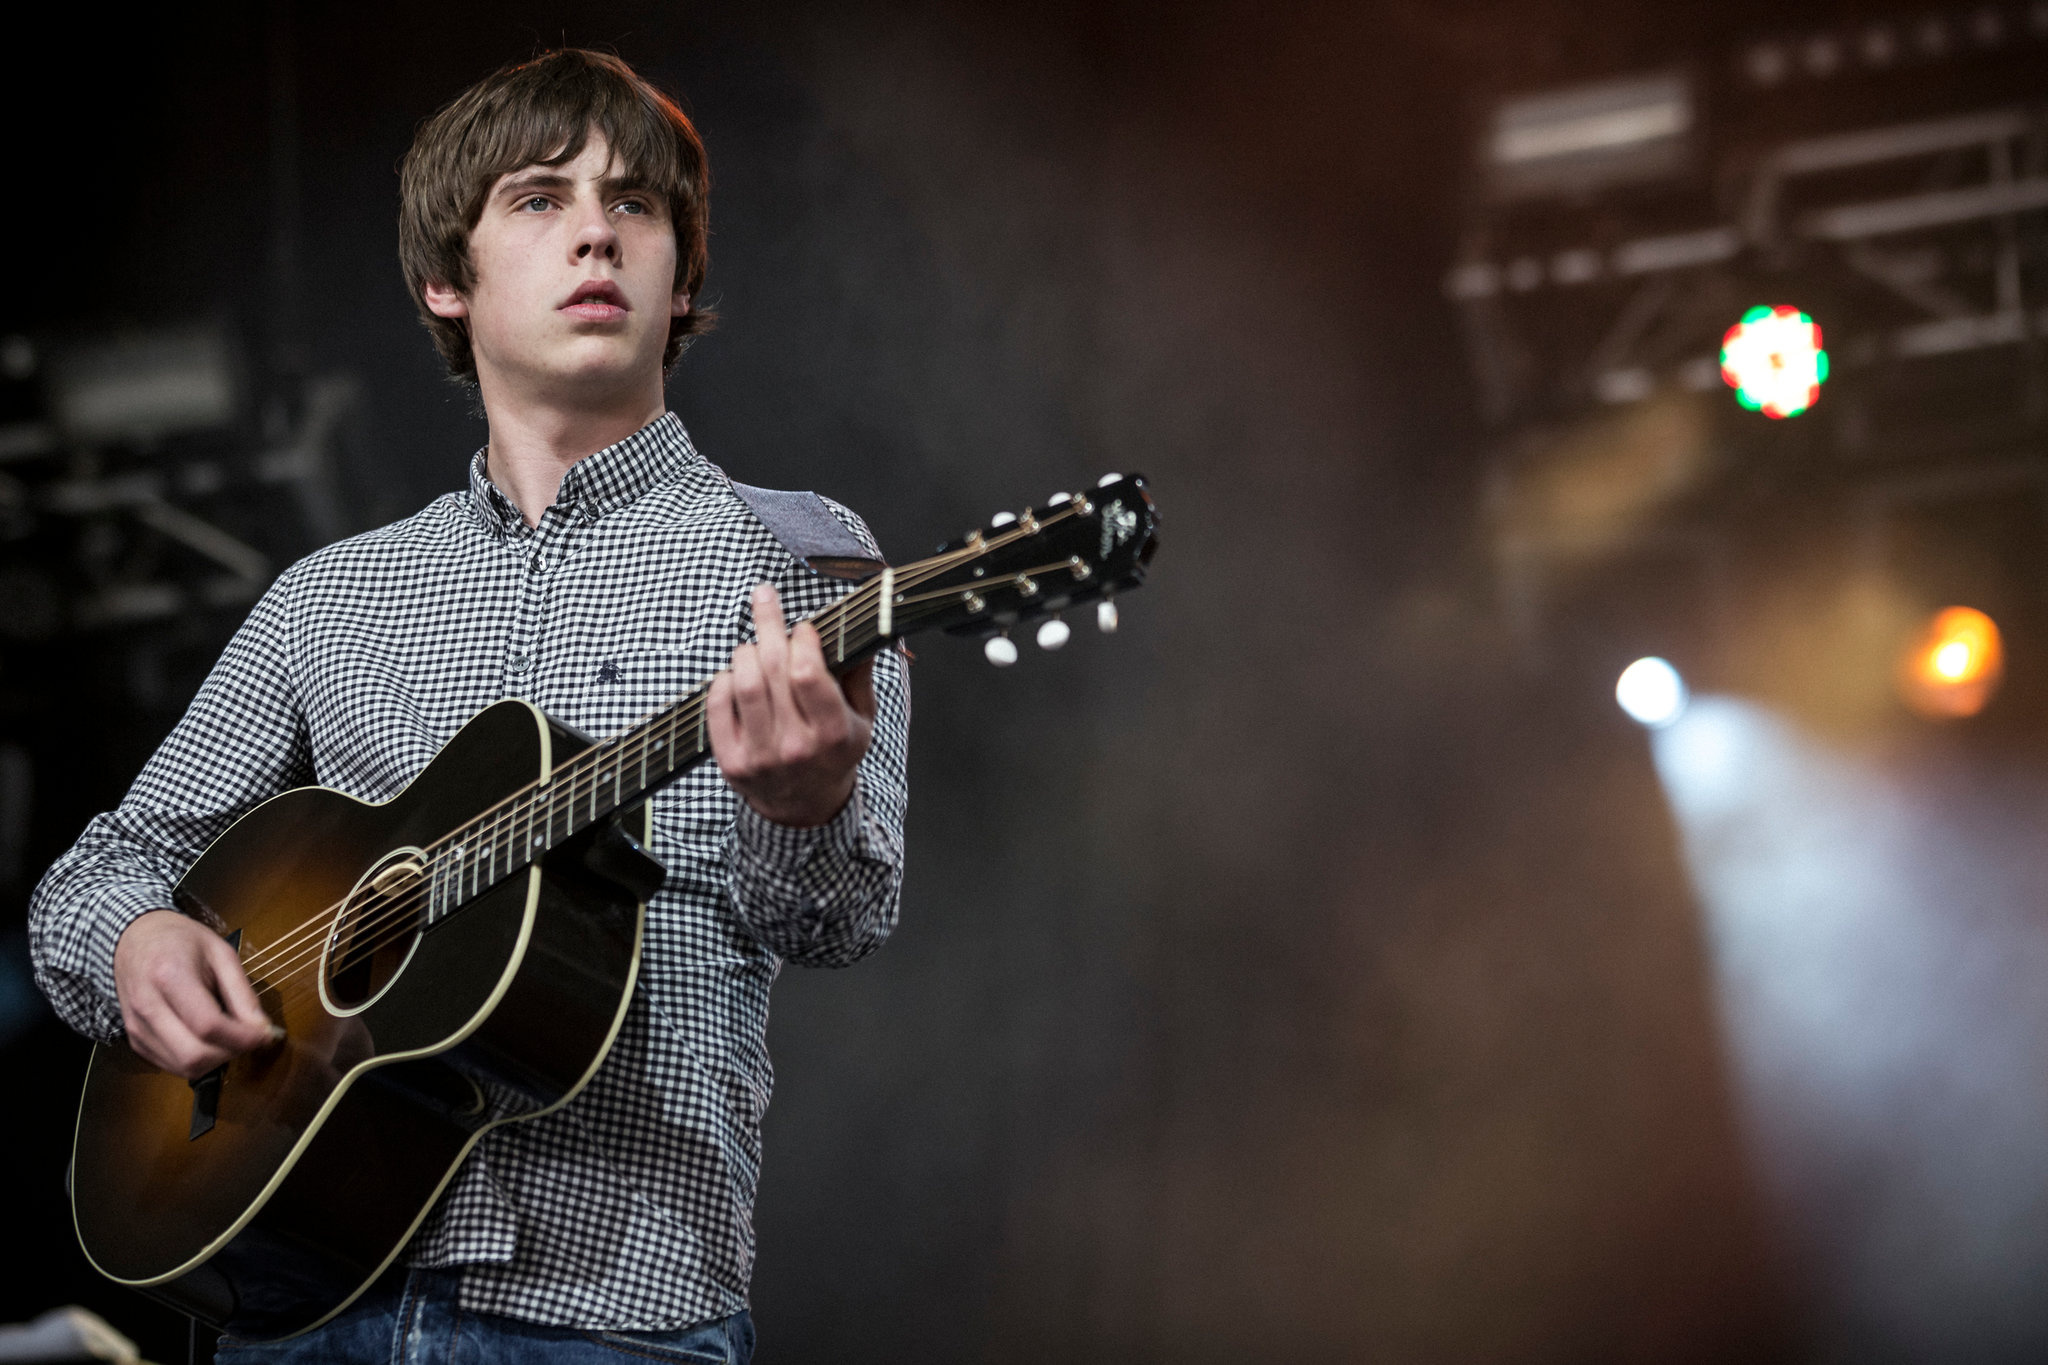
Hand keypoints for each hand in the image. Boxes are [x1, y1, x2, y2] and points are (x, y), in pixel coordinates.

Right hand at [114, 909, 275, 1078]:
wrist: (136, 939)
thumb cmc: (181, 941)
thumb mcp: (221, 954)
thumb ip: (243, 993)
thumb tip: (263, 1028)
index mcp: (169, 976)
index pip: (208, 1025)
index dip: (243, 1037)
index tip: (266, 1034)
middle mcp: (147, 1006)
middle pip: (194, 1055)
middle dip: (231, 1053)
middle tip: (249, 1038)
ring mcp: (137, 1027)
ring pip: (184, 1067)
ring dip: (216, 1060)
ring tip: (230, 1037)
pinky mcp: (135, 1040)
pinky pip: (171, 1066)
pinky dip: (197, 1060)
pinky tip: (208, 1040)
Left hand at [708, 583, 875, 826]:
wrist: (805, 807)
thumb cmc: (834, 754)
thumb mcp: (862, 720)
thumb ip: (859, 676)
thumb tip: (859, 630)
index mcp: (833, 734)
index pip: (807, 674)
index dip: (802, 639)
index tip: (803, 626)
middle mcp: (795, 747)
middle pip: (773, 671)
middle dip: (768, 624)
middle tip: (764, 597)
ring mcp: (760, 757)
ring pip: (744, 684)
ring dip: (746, 652)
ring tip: (754, 645)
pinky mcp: (731, 762)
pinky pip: (718, 706)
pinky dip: (723, 680)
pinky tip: (736, 673)